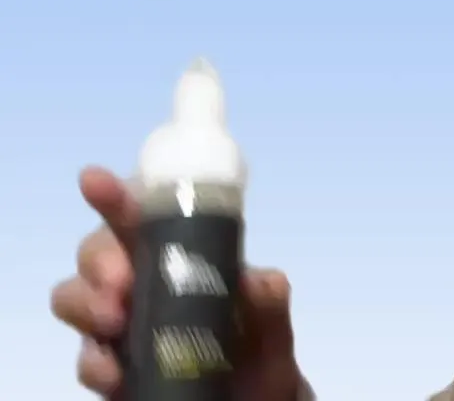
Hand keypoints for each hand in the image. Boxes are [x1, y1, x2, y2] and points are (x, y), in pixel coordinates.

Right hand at [50, 167, 302, 400]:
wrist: (256, 400)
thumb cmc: (260, 348)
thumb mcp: (272, 321)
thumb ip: (267, 298)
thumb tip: (255, 282)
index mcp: (180, 253)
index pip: (143, 213)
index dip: (115, 194)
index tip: (95, 180)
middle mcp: (142, 281)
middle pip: (96, 251)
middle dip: (100, 259)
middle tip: (122, 282)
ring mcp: (120, 325)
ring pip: (74, 297)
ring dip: (86, 303)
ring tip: (115, 322)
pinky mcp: (110, 368)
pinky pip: (86, 358)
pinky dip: (95, 362)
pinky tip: (116, 372)